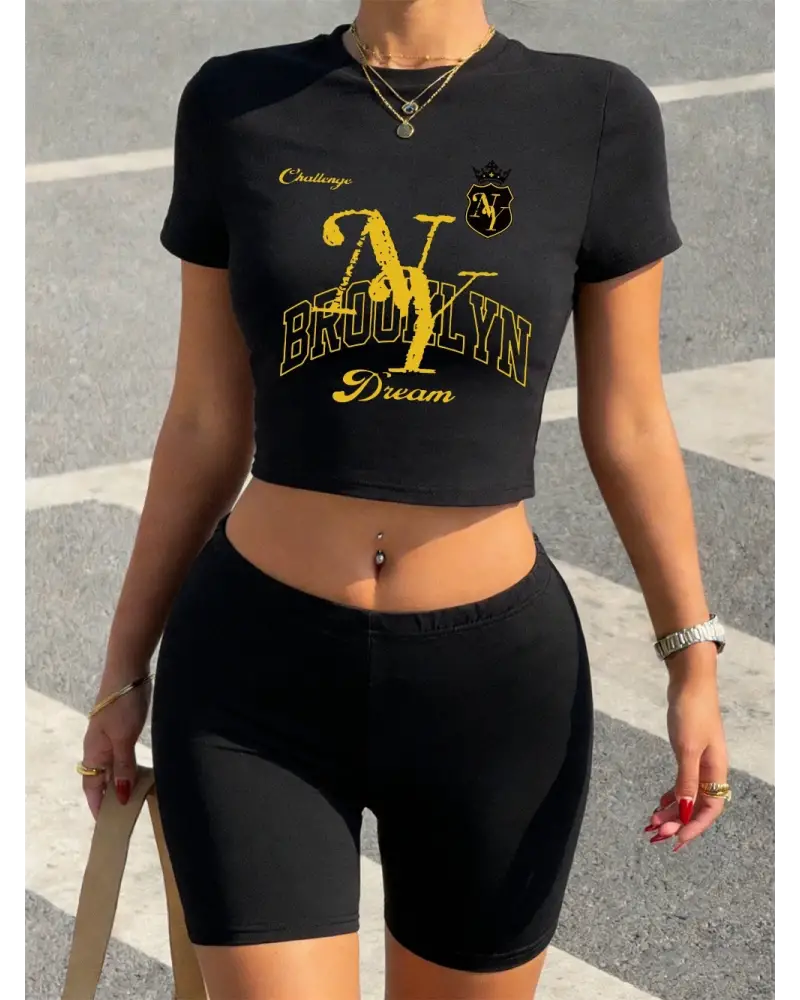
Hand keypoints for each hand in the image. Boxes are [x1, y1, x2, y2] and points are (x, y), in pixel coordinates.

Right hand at [81, 670, 151, 818]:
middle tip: (126, 816)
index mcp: (94, 752)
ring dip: (121, 782)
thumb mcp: (124, 739)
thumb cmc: (123, 704)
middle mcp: (98, 747)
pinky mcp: (122, 728)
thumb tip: (120, 796)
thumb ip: (123, 766)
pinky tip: (140, 772)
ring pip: (112, 767)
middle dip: (111, 797)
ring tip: (136, 798)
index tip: (107, 824)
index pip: (91, 786)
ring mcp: (110, 737)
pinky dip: (128, 767)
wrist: (128, 671)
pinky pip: (121, 755)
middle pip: (101, 779)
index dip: (98, 805)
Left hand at [644, 657, 728, 851]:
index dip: (694, 827)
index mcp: (715, 771)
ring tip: (652, 823)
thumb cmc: (691, 712)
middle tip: (655, 834)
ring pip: (688, 795)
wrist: (689, 682)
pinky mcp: (688, 752)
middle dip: (678, 822)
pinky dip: (671, 794)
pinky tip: (660, 803)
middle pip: (697, 805)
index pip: (710, 809)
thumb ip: (686, 781)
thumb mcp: (687, 748)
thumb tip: (685, 810)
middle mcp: (710, 770)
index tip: (676, 841)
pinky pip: (682, 782)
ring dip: (672, 810)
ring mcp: (700, 761)